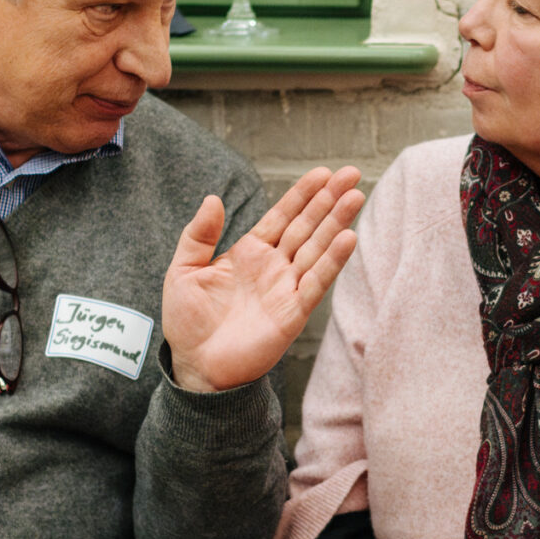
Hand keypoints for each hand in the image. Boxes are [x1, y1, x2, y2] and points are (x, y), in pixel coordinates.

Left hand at [162, 166, 364, 392]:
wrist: (195, 365)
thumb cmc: (188, 321)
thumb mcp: (183, 270)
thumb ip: (198, 235)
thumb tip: (212, 199)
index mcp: (250, 252)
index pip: (282, 216)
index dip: (302, 194)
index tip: (322, 173)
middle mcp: (274, 266)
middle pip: (307, 226)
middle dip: (329, 200)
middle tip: (351, 174)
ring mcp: (286, 288)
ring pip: (317, 248)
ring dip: (337, 223)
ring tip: (356, 197)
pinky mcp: (293, 313)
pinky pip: (316, 282)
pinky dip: (333, 261)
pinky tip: (348, 239)